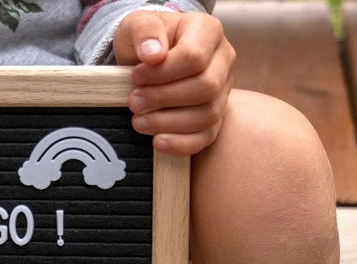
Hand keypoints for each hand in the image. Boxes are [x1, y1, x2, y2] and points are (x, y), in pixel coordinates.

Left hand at [114, 11, 234, 155]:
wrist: (147, 64)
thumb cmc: (145, 43)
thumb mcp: (137, 25)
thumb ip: (144, 31)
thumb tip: (153, 54)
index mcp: (208, 31)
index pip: (194, 57)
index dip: (161, 73)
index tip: (135, 77)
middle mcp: (223, 60)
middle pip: (206, 87)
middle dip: (163, 99)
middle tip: (133, 102)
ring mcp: (222, 91)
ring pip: (207, 115)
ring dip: (168, 123)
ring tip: (139, 122)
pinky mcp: (215, 117)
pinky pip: (207, 137)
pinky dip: (181, 144)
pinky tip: (157, 142)